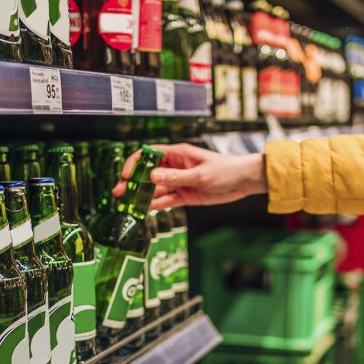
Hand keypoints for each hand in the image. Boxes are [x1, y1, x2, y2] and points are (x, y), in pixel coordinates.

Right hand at [113, 144, 266, 209]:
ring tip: (127, 205)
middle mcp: (175, 167)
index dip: (135, 163)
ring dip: (141, 196)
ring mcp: (179, 182)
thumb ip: (176, 177)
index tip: (127, 175)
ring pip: (155, 189)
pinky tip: (143, 210)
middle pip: (148, 173)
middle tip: (119, 193)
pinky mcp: (185, 195)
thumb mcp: (200, 175)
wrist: (244, 182)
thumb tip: (152, 176)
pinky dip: (155, 205)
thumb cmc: (226, 170)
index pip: (149, 154)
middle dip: (133, 182)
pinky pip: (166, 200)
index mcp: (178, 154)